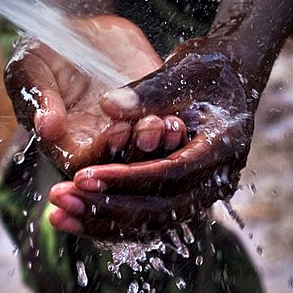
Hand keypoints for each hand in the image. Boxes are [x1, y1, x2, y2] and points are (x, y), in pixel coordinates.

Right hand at [5, 15, 187, 174]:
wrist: (84, 32)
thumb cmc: (45, 51)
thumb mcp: (31, 66)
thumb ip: (37, 95)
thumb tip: (46, 128)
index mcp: (66, 144)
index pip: (85, 164)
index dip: (102, 152)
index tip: (116, 129)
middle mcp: (100, 147)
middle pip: (122, 166)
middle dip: (138, 150)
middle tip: (149, 126)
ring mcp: (129, 135)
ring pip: (149, 155)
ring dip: (161, 143)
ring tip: (167, 122)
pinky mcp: (154, 118)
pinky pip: (168, 135)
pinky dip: (176, 131)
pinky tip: (178, 116)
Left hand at [47, 37, 256, 238]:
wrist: (233, 78)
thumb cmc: (209, 68)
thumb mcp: (183, 70)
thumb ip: (147, 91)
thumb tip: (106, 106)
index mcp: (223, 147)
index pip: (170, 174)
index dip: (125, 178)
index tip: (83, 176)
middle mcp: (218, 179)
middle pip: (161, 210)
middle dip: (107, 207)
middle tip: (62, 199)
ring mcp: (204, 194)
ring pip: (153, 223)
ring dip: (104, 222)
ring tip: (59, 215)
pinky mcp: (187, 198)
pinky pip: (150, 219)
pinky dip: (113, 220)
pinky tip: (76, 217)